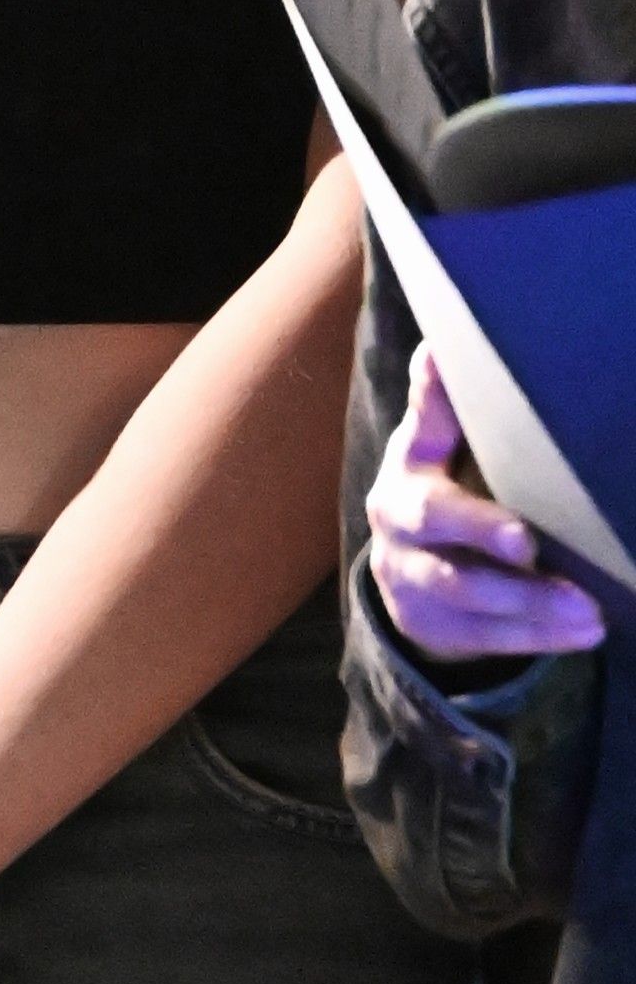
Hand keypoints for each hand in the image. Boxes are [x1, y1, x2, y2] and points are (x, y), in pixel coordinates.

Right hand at [366, 347, 604, 669]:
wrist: (412, 571)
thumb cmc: (456, 491)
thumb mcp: (455, 450)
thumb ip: (458, 410)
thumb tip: (452, 347)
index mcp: (411, 460)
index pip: (423, 424)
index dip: (433, 396)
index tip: (444, 358)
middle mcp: (395, 514)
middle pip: (433, 518)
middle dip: (481, 530)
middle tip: (527, 543)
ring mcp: (404, 573)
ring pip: (461, 589)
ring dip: (528, 602)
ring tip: (589, 609)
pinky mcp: (423, 621)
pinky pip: (481, 633)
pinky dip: (535, 636)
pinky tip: (582, 631)